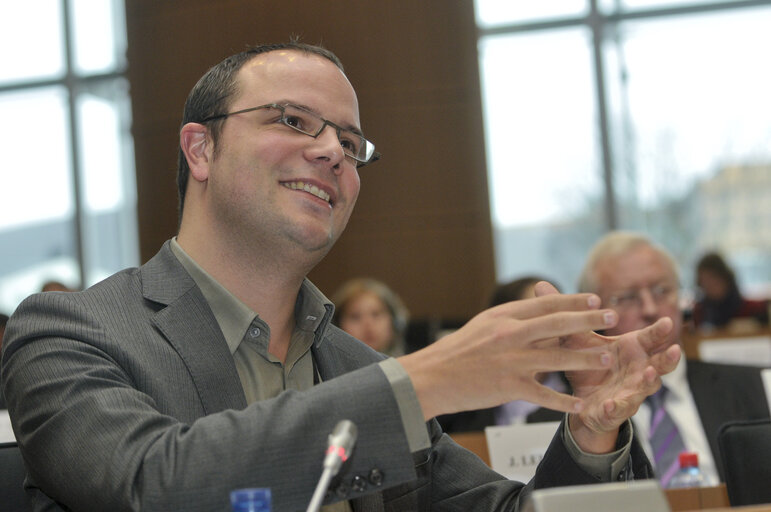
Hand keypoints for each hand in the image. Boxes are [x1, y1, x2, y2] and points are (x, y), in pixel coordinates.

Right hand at [399, 288, 619, 421]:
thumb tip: (543, 311)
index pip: (546, 304)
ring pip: (557, 358)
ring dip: (586, 358)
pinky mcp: (507, 387)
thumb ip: (514, 319)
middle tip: (614, 317)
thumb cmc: (459, 350)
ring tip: (608, 357)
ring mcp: (510, 360)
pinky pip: (543, 395)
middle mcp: (509, 334)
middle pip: (557, 324)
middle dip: (589, 321)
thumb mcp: (485, 324)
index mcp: (504, 316)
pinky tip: (581, 405)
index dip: (574, 301)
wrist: (432, 376)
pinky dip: (564, 401)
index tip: (596, 299)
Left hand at [535, 282, 680, 452]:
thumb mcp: (573, 337)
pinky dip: (617, 406)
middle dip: (668, 358)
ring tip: (649, 374)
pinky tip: (612, 403)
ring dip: (650, 381)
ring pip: (646, 387)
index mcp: (631, 349)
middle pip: (660, 363)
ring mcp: (630, 391)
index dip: (659, 330)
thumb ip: (563, 313)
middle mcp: (637, 369)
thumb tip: (540, 285)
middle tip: (674, 349)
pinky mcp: (616, 410)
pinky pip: (619, 409)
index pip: (650, 337)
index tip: (666, 320)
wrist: (580, 401)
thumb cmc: (586, 364)